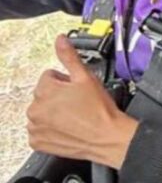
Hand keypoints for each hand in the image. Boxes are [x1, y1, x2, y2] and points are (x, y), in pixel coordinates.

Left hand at [26, 35, 138, 168]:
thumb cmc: (99, 110)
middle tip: (77, 102)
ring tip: (74, 115)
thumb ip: (69, 57)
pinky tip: (67, 126)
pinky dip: (50, 128)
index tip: (76, 89)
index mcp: (45, 91)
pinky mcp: (37, 142)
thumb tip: (61, 40)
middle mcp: (35, 109)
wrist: (106, 137)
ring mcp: (35, 127)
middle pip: (43, 94)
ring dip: (53, 111)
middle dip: (58, 95)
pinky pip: (39, 130)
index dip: (65, 81)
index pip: (48, 76)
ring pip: (41, 111)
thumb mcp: (87, 77)